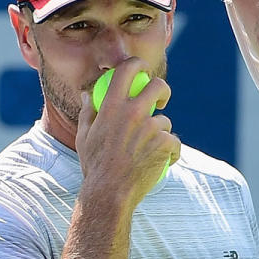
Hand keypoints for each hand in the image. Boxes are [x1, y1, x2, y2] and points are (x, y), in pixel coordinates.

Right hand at [75, 57, 180, 207]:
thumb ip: (88, 112)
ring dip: (161, 134)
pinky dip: (170, 153)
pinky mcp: (164, 144)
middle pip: (158, 86)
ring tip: (147, 153)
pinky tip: (161, 163)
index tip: (144, 71)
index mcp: (111, 106)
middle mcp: (132, 112)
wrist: (109, 193)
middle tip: (161, 102)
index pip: (128, 70)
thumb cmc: (94, 166)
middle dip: (163, 91)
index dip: (139, 65)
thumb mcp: (85, 136)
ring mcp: (150, 128)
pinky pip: (173, 143)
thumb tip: (88, 94)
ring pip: (165, 121)